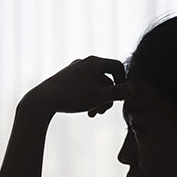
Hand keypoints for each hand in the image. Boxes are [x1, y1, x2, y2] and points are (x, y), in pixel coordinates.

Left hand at [20, 56, 135, 117]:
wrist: (42, 100)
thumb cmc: (72, 97)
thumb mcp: (99, 97)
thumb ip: (118, 93)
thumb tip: (135, 89)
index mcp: (94, 63)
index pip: (118, 66)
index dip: (124, 81)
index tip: (122, 96)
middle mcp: (84, 63)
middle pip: (105, 77)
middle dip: (109, 95)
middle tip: (105, 111)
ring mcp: (73, 70)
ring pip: (94, 83)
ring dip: (98, 99)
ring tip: (94, 113)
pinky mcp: (64, 79)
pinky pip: (82, 86)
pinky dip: (87, 97)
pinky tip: (85, 110)